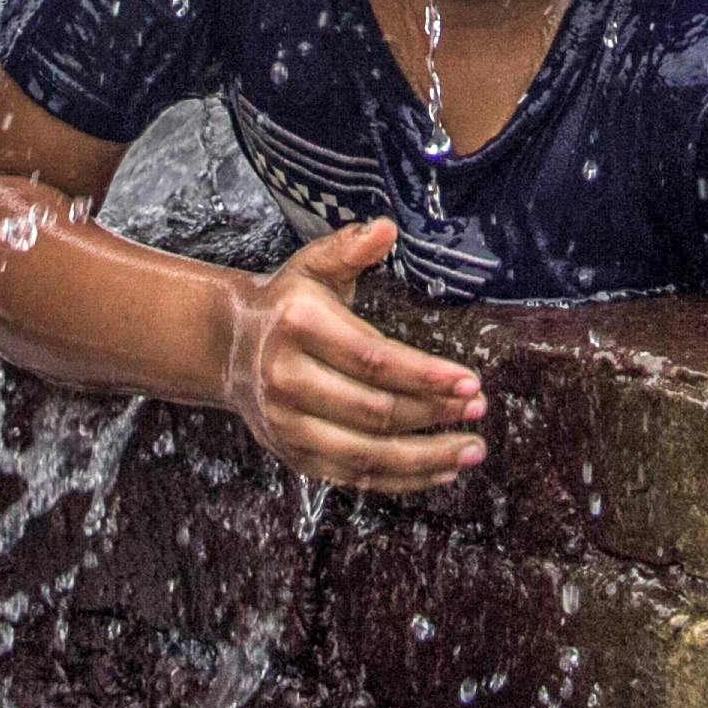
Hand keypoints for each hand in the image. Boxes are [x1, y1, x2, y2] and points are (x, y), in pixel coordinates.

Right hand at [218, 219, 489, 492]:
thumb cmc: (287, 303)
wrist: (228, 347)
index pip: (373, 359)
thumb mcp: (313, 266)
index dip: (425, 375)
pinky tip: (440, 470)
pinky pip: (353, 477)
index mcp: (298, 325)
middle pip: (373, 410)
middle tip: (479, 409)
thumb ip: (349, 247)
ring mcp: (287, 424)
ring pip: (366, 453)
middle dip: (434, 413)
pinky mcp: (293, 455)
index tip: (470, 382)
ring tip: (472, 449)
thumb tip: (387, 228)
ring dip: (426, 457)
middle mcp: (286, 378)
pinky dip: (400, 479)